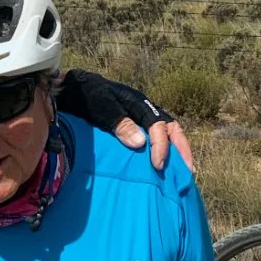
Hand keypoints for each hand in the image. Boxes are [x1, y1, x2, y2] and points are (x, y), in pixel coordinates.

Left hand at [55, 70, 195, 172]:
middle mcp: (144, 110)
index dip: (161, 147)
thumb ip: (120, 123)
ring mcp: (139, 117)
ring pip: (166, 133)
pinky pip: (153, 137)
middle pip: (171, 128)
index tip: (157, 166)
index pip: (159, 126)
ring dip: (175, 151)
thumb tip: (141, 144)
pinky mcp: (132, 125)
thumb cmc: (86, 96)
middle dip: (181, 149)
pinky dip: (162, 150)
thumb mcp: (102, 108)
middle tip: (188, 172)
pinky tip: (162, 165)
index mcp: (139, 104)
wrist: (72, 89)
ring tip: (182, 172)